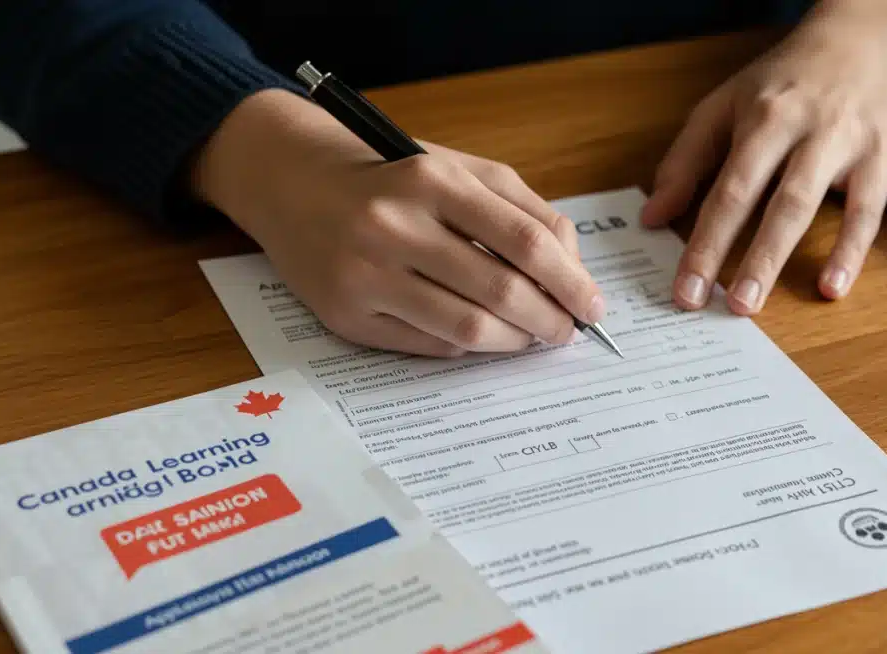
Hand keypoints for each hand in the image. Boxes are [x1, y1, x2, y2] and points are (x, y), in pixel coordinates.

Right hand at [191, 89, 603, 356]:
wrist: (294, 186)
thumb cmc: (393, 179)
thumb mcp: (459, 170)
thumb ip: (523, 208)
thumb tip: (572, 268)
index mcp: (433, 180)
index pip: (525, 241)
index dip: (570, 281)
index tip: (592, 305)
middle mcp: (395, 226)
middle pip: (501, 291)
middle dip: (550, 319)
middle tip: (568, 330)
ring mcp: (365, 274)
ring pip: (466, 329)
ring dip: (514, 342)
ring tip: (532, 337)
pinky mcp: (346, 315)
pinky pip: (427, 346)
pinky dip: (468, 349)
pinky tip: (483, 337)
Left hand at [640, 0, 886, 312]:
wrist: (866, 36)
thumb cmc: (787, 79)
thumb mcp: (727, 104)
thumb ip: (687, 159)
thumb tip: (652, 216)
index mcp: (759, 117)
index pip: (725, 189)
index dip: (703, 242)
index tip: (684, 288)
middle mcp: (800, 128)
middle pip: (765, 199)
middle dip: (739, 257)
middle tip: (717, 306)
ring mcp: (843, 141)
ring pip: (806, 204)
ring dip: (778, 258)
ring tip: (753, 302)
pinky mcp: (882, 155)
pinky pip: (868, 212)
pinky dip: (851, 252)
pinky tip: (832, 287)